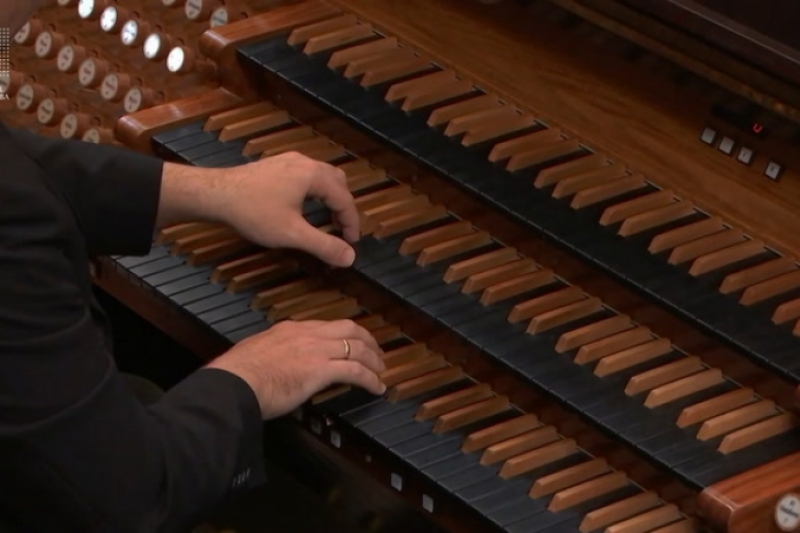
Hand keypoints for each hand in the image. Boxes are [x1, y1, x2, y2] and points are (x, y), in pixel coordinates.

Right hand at [205, 319, 385, 418]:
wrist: (235, 382)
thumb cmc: (238, 374)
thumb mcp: (256, 354)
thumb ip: (272, 355)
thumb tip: (276, 366)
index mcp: (290, 329)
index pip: (325, 326)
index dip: (343, 334)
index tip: (351, 342)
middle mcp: (307, 334)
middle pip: (348, 329)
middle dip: (367, 340)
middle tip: (376, 353)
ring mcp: (315, 350)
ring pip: (356, 348)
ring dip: (373, 360)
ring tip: (381, 371)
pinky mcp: (321, 370)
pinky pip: (355, 371)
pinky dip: (370, 378)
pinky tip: (377, 387)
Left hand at [218, 152, 357, 266]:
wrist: (215, 194)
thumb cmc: (254, 212)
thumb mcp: (292, 233)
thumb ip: (323, 245)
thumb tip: (350, 258)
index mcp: (314, 175)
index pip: (344, 198)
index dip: (352, 222)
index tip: (352, 243)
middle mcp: (305, 162)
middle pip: (337, 182)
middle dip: (343, 207)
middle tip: (342, 230)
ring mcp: (289, 160)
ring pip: (321, 176)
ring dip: (330, 198)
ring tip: (327, 220)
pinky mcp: (276, 165)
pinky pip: (306, 176)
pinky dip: (315, 192)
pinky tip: (305, 206)